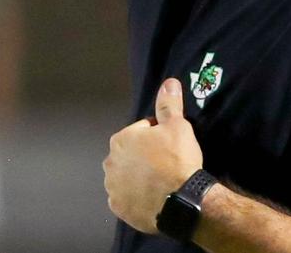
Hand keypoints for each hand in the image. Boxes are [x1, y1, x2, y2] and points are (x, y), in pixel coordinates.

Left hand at [103, 78, 203, 232]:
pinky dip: (136, 197)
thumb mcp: (177, 126)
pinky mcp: (118, 208)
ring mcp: (112, 187)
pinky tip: (152, 197)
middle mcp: (110, 162)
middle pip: (131, 154)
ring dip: (139, 177)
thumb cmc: (177, 159)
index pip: (141, 131)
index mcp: (121, 139)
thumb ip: (169, 104)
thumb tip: (169, 82)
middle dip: (145, 156)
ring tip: (161, 182)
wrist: (180, 200)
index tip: (171, 145)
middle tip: (167, 163)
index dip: (158, 136)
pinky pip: (127, 198)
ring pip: (127, 176)